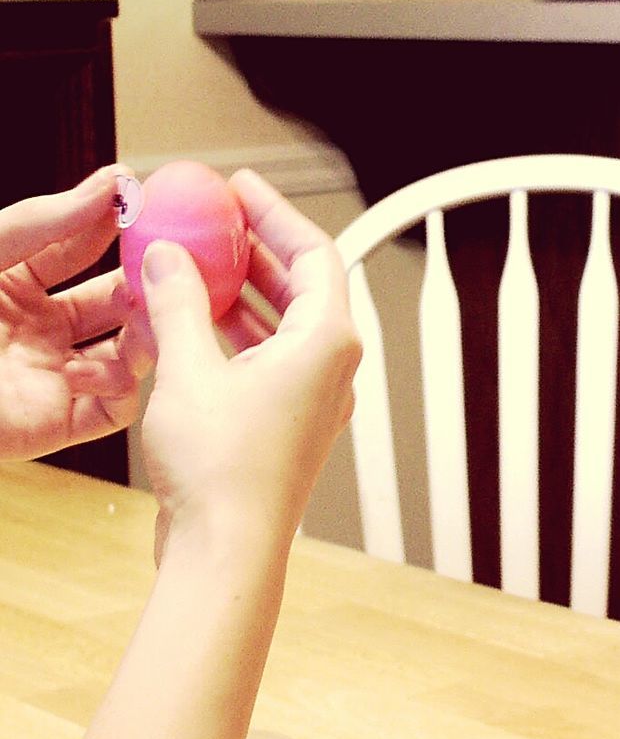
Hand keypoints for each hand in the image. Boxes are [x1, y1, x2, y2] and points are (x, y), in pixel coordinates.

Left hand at [0, 165, 142, 460]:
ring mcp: (53, 376)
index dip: (115, 227)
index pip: (82, 248)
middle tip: (172, 266)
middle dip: (146, 283)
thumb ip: (44, 220)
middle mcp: (40, 330)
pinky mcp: (59, 423)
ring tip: (153, 316)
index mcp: (13, 286)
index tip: (149, 204)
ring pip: (130, 352)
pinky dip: (121, 387)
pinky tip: (92, 370)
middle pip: (117, 301)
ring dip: (148, 332)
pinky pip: (115, 407)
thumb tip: (113, 181)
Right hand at [134, 169, 360, 562]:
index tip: (242, 188)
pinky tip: (198, 320)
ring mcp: (316, 395)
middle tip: (218, 218)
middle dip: (260, 248)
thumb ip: (180, 305)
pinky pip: (271, 357)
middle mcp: (333, 366)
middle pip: (304, 285)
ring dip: (246, 290)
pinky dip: (240, 331)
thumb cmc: (223, 470)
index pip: (315, 253)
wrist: (230, 550)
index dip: (277, 213)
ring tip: (202, 260)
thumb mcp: (190, 371)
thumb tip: (167, 258)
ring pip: (286, 323)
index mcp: (328, 341)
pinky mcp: (291, 420)